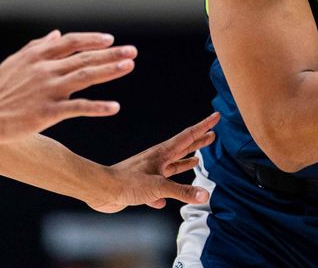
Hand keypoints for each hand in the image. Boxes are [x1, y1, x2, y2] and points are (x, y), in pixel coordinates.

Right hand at [0, 30, 136, 142]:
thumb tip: (56, 34)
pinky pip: (77, 108)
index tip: (110, 40)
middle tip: (132, 51)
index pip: (71, 42)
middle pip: (84, 57)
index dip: (92, 40)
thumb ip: (37, 47)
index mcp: (37, 56)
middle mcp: (45, 69)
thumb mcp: (15, 62)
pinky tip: (114, 107)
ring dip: (109, 71)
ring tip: (129, 66)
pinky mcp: (47, 112)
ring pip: (84, 76)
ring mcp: (47, 90)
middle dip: (110, 54)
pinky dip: (97, 107)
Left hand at [86, 112, 219, 212]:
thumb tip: (205, 195)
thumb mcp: (159, 187)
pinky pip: (158, 188)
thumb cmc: (127, 183)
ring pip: (172, 166)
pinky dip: (165, 192)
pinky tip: (165, 200)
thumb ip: (182, 191)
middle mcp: (157, 160)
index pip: (188, 136)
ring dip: (185, 162)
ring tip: (197, 159)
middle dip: (198, 142)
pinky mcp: (141, 186)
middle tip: (212, 135)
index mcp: (163, 154)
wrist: (102, 189)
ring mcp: (150, 172)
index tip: (216, 117)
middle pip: (182, 148)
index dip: (204, 127)